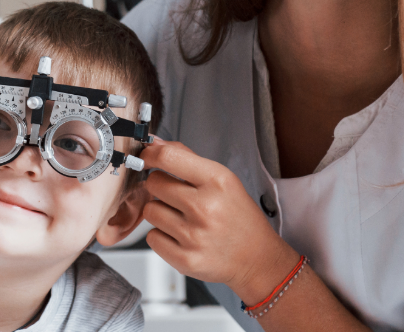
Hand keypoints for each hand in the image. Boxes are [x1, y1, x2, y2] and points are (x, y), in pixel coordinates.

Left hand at [141, 138, 297, 296]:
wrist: (256, 257)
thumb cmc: (238, 217)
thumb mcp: (223, 179)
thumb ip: (188, 159)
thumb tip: (155, 145)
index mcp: (216, 182)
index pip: (168, 157)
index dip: (150, 155)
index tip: (147, 157)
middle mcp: (205, 207)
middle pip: (153, 183)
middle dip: (159, 186)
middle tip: (176, 195)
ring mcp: (194, 235)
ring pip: (149, 211)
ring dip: (160, 212)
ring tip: (181, 218)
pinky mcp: (185, 259)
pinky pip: (151, 238)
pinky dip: (161, 236)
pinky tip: (180, 236)